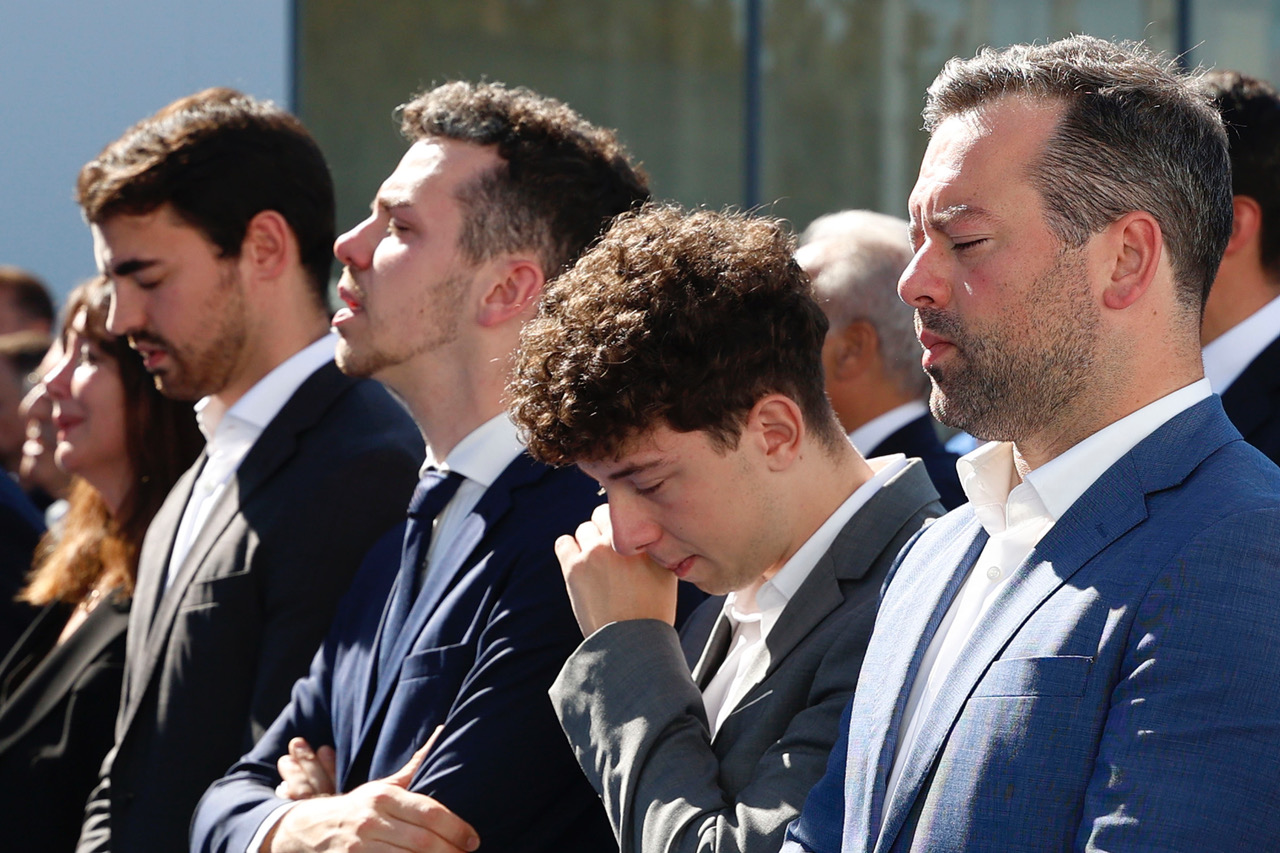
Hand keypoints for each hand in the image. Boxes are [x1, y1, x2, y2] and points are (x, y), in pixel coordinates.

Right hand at [265, 728, 478, 852]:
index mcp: (383, 797)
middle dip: (449, 851)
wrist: (306, 830)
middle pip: (422, 842)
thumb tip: (443, 732)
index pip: (429, 813)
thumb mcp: (382, 786)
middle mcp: (371, 821)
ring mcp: (358, 848)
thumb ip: (415, 766)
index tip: (473, 840)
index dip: (455, 828)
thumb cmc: (356, 807)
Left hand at [555, 503, 677, 636]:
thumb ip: (657, 548)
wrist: (632, 641)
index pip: (626, 511)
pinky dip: (569, 549)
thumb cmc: (652, 611)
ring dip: (588, 542)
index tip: (621, 536)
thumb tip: (648, 534)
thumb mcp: (667, 573)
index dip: (622, 524)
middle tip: (609, 550)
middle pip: (602, 514)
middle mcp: (620, 540)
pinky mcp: (574, 566)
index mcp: (645, 539)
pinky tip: (578, 563)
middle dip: (604, 529)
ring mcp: (595, 551)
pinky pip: (563, 542)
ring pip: (584, 529)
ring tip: (596, 564)